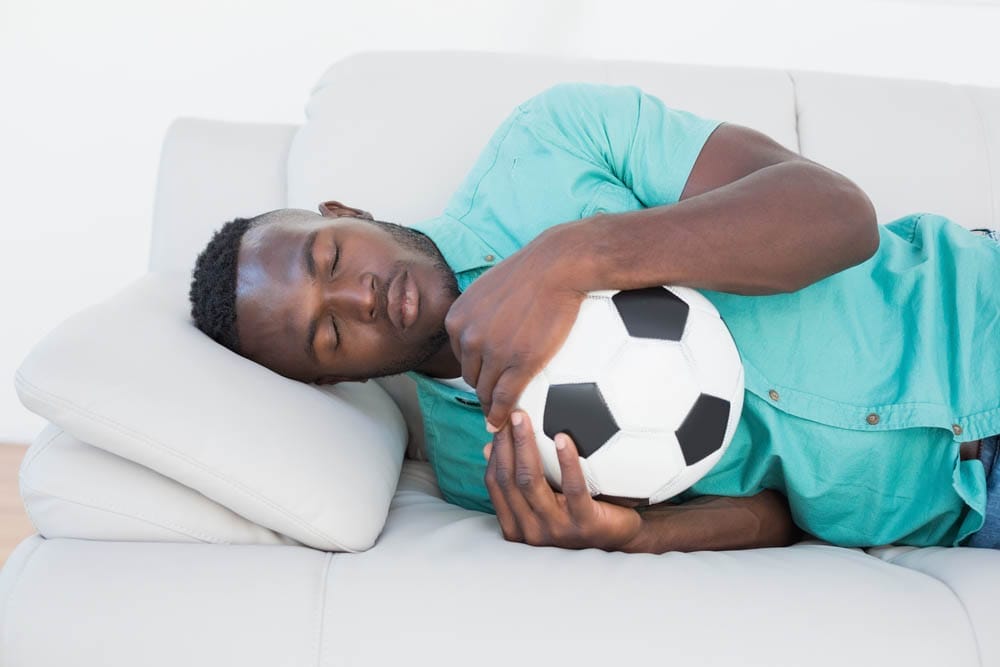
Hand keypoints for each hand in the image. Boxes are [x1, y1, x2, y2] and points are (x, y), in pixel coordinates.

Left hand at [445, 226, 587, 432]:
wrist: (556, 266)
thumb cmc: (528, 273)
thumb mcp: (484, 289)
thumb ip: (474, 312)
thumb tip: (477, 325)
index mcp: (457, 319)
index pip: (460, 357)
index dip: (475, 369)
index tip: (485, 378)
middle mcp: (469, 337)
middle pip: (471, 376)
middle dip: (483, 387)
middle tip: (494, 398)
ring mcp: (494, 352)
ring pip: (486, 391)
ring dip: (491, 405)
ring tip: (499, 415)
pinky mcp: (520, 363)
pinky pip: (503, 398)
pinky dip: (500, 415)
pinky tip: (502, 422)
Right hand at [482, 409, 644, 551]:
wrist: (620, 537)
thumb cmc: (579, 512)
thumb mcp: (545, 497)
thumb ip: (520, 478)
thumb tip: (490, 446)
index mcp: (516, 525)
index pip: (495, 483)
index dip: (495, 452)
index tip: (498, 423)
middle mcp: (531, 531)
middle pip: (510, 480)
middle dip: (507, 443)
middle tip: (511, 413)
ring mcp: (557, 530)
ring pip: (531, 481)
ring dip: (526, 446)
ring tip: (525, 419)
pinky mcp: (584, 524)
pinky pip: (572, 488)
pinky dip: (566, 461)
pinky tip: (563, 439)